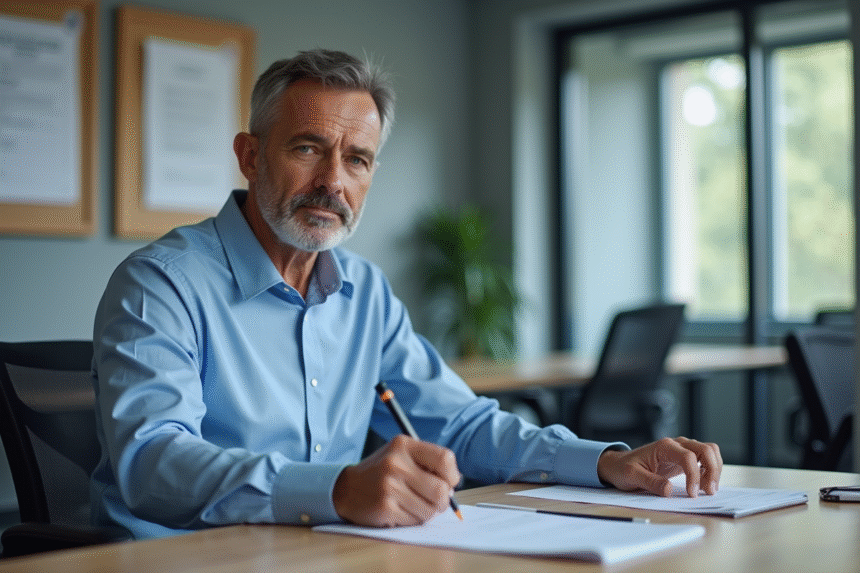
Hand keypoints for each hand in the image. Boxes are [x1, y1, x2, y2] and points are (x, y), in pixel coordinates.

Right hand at [332, 435, 461, 526]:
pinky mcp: (385, 507)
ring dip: (428, 512)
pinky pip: (415, 520)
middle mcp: (396, 464)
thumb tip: (452, 486)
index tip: (448, 482)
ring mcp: (390, 486)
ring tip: (414, 505)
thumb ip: (427, 463)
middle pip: (441, 489)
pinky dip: (413, 520)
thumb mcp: (401, 455)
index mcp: (404, 446)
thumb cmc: (381, 472)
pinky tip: (401, 511)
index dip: (452, 475)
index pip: (444, 458)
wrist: (346, 488)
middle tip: (436, 501)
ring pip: (430, 509)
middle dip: (443, 501)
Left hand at [597, 437, 721, 497]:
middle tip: (709, 492)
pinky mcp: (684, 458)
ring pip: (709, 452)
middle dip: (712, 471)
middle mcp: (676, 444)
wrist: (619, 465)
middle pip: (706, 449)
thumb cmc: (624, 469)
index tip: (692, 494)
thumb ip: (650, 482)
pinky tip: (705, 485)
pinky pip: (705, 459)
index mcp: (664, 446)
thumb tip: (669, 490)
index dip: (694, 476)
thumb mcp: (631, 476)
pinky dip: (711, 470)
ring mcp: (682, 450)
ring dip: (715, 470)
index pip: (688, 457)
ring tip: (709, 490)